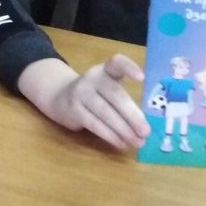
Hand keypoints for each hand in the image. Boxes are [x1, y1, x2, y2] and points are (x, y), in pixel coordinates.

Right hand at [23, 54, 149, 149]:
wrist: (59, 96)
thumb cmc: (93, 94)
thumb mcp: (107, 88)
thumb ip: (123, 100)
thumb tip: (144, 125)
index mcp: (105, 70)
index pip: (117, 63)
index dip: (129, 68)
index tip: (142, 78)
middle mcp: (92, 78)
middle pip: (115, 95)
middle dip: (132, 115)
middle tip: (146, 131)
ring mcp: (81, 93)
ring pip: (105, 113)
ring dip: (124, 130)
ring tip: (138, 142)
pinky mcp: (74, 110)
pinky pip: (95, 124)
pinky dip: (110, 135)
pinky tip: (121, 142)